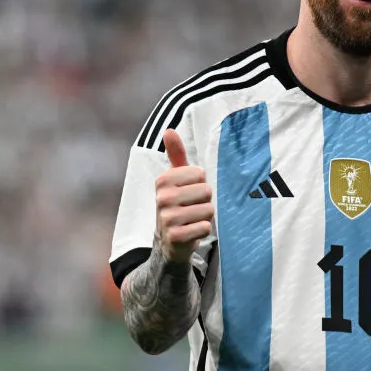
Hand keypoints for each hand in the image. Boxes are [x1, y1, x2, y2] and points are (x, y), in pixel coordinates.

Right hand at [155, 129, 212, 264]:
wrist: (168, 240)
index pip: (201, 174)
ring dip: (205, 217)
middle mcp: (162, 198)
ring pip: (208, 210)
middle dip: (204, 201)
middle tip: (191, 208)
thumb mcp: (176, 178)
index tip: (189, 192)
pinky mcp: (175, 237)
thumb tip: (169, 130)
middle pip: (206, 192)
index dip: (200, 184)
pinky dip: (202, 230)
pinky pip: (205, 227)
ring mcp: (167, 218)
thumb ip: (176, 154)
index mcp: (163, 180)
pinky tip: (191, 232)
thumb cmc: (178, 203)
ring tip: (191, 219)